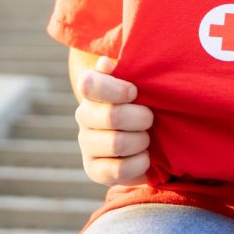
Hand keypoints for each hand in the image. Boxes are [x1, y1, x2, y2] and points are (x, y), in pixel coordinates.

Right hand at [74, 56, 153, 185]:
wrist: (139, 134)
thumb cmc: (139, 101)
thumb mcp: (134, 81)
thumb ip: (123, 69)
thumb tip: (105, 63)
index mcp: (90, 90)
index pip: (88, 84)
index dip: (116, 89)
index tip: (135, 92)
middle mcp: (83, 115)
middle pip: (112, 116)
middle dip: (141, 118)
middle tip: (150, 118)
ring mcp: (86, 144)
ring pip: (117, 143)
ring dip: (141, 141)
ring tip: (146, 138)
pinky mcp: (93, 170)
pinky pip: (118, 170)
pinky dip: (138, 163)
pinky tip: (144, 157)